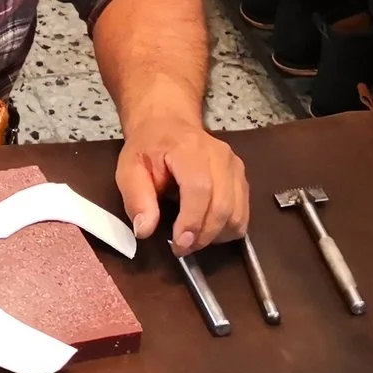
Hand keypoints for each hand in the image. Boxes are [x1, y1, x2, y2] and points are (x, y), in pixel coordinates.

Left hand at [116, 113, 248, 253]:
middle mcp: (220, 156)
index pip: (200, 188)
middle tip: (181, 248)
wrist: (168, 124)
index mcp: (189, 149)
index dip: (192, 221)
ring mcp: (235, 167)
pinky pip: (243, 214)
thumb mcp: (129, 169)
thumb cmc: (149, 147)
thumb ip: (136, 198)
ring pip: (237, 214)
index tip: (179, 244)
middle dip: (203, 236)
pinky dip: (226, 229)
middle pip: (223, 206)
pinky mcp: (242, 179)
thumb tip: (144, 230)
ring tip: (192, 238)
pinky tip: (207, 229)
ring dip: (215, 236)